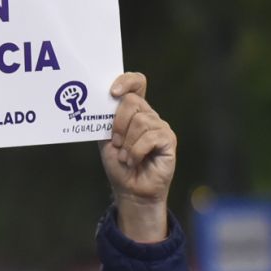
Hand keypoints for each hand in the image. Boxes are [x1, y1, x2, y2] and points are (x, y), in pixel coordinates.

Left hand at [99, 72, 175, 242]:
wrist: (130, 189)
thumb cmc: (119, 164)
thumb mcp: (106, 138)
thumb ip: (105, 119)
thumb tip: (102, 101)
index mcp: (134, 111)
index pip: (137, 83)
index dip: (126, 81)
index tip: (112, 92)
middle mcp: (149, 115)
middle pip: (132, 102)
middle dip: (118, 124)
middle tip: (116, 143)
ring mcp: (160, 126)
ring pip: (140, 121)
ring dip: (127, 143)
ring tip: (125, 157)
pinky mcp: (169, 139)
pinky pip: (150, 137)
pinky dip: (136, 151)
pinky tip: (133, 161)